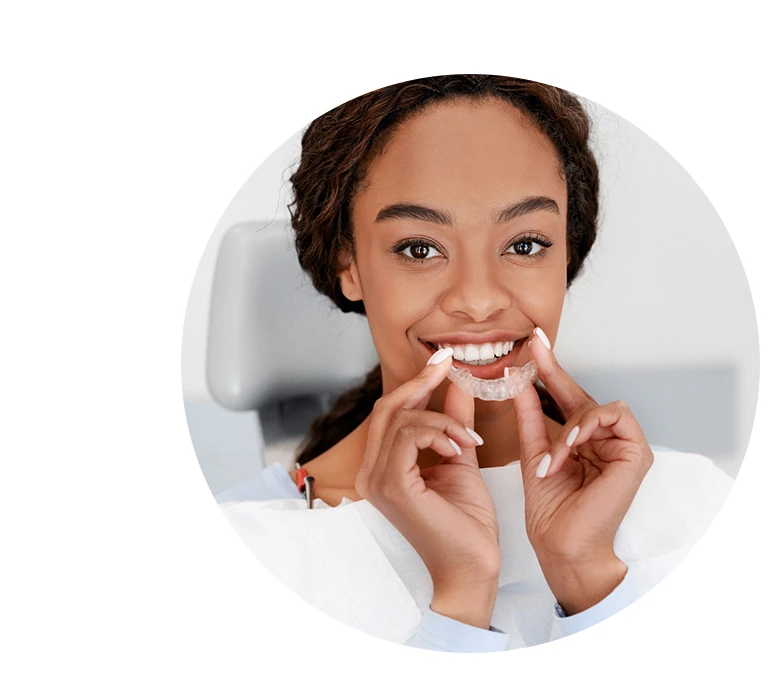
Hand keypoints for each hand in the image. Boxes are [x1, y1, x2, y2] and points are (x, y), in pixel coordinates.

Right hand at [356, 349, 499, 628]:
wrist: (472, 568)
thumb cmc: (466, 525)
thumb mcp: (460, 459)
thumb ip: (453, 422)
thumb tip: (458, 385)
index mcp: (382, 468)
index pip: (390, 413)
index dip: (416, 383)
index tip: (443, 360)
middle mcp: (370, 473)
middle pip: (387, 408)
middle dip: (421, 382)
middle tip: (450, 364)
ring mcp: (376, 480)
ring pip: (401, 418)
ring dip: (442, 418)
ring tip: (468, 439)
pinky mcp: (391, 486)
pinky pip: (410, 435)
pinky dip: (439, 431)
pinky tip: (460, 448)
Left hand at [513, 329, 653, 614]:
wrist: (561, 545)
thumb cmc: (550, 509)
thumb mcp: (534, 451)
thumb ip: (530, 415)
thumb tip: (519, 379)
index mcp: (580, 440)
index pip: (564, 397)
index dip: (549, 369)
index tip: (531, 343)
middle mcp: (603, 440)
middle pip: (581, 395)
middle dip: (554, 371)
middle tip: (533, 346)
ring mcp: (622, 445)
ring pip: (596, 406)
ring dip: (569, 426)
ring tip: (554, 456)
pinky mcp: (637, 453)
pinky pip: (614, 416)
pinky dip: (588, 427)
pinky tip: (571, 445)